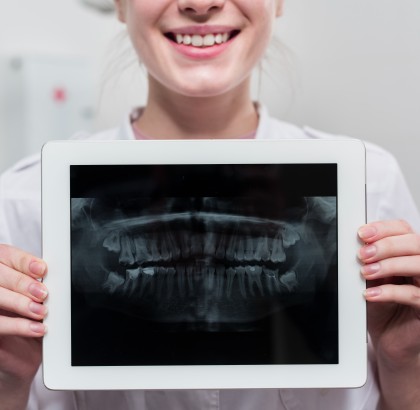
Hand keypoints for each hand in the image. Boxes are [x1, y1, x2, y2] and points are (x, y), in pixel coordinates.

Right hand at [0, 244, 47, 390]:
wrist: (23, 354)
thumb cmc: (30, 318)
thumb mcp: (36, 296)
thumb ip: (37, 281)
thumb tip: (53, 272)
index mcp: (1, 268)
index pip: (8, 256)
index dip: (24, 262)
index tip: (42, 269)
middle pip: (0, 275)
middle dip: (23, 283)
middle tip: (43, 293)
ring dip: (20, 304)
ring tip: (41, 311)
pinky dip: (18, 326)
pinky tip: (37, 328)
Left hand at [358, 220, 419, 408]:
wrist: (389, 339)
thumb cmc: (381, 305)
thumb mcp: (372, 278)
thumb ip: (370, 260)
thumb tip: (359, 243)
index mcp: (409, 253)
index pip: (404, 229)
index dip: (384, 228)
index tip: (362, 234)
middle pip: (415, 243)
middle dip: (386, 245)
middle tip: (363, 254)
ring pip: (419, 265)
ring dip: (389, 265)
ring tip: (366, 272)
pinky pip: (415, 295)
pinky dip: (390, 292)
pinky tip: (370, 294)